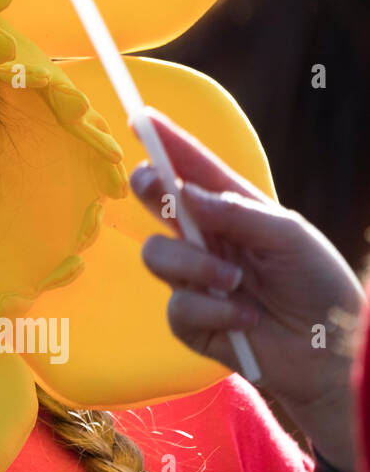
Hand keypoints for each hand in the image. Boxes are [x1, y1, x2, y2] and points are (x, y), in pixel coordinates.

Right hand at [128, 107, 365, 471]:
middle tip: (159, 189)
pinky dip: (213, 310)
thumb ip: (235, 211)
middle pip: (156, 202)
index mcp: (232, 209)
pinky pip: (177, 307)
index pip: (193, 168)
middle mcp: (207, 238)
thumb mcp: (288, 235)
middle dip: (151, 190)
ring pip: (157, 255)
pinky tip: (245, 317)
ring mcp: (194, 279)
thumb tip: (183, 193)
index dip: (165, 143)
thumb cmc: (318, 284)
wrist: (331, 352)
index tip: (140, 120)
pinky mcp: (191, 320)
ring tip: (235, 281)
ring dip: (195, 266)